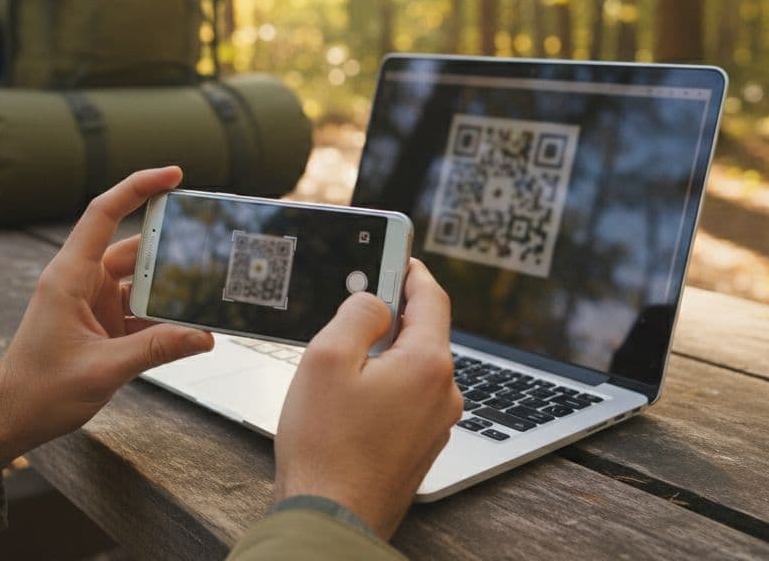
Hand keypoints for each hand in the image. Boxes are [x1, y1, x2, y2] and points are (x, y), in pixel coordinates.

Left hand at [0, 167, 214, 470]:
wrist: (13, 418)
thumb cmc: (40, 391)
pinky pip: (140, 311)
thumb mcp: (102, 370)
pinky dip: (164, 318)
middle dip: (171, 249)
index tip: (173, 175)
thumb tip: (203, 337)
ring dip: (171, 290)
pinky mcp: (102, 324)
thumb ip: (155, 350)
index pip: (104, 214)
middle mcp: (80, 281)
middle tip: (211, 245)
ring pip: (141, 283)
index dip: (137, 188)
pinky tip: (192, 328)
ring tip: (209, 291)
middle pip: (133, 249)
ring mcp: (92, 302)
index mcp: (68, 276)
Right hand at [273, 258, 460, 539]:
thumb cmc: (324, 446)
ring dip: (383, 353)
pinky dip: (383, 385)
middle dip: (390, 313)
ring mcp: (435, 424)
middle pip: (422, 333)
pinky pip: (406, 399)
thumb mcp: (327, 359)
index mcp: (428, 365)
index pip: (432, 298)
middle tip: (354, 299)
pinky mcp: (419, 447)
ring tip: (340, 356)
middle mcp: (443, 394)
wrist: (330, 517)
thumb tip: (374, 303)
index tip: (396, 252)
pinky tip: (348, 396)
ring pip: (412, 368)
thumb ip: (355, 314)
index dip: (411, 269)